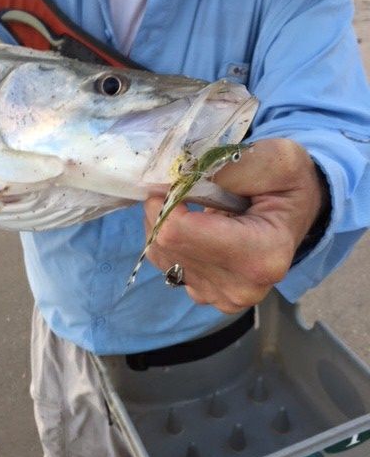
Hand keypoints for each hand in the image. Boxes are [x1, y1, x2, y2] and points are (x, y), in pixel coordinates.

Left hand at [144, 138, 327, 312]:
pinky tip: (191, 224)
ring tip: (193, 205)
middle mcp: (241, 287)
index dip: (165, 199)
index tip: (176, 178)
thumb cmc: (287, 184)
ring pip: (160, 253)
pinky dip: (168, 238)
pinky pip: (165, 263)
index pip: (178, 231)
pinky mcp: (205, 297)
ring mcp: (221, 297)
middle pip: (165, 244)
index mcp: (263, 254)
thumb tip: (177, 178)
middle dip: (163, 208)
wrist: (295, 212)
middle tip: (183, 186)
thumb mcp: (275, 158)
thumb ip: (226, 167)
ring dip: (164, 222)